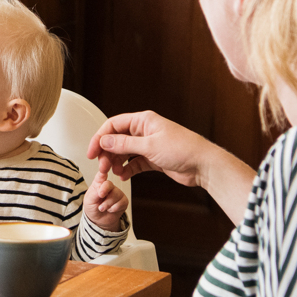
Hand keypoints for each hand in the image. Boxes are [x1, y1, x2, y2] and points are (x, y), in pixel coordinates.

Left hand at [83, 170, 125, 231]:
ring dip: (107, 204)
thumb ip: (94, 193)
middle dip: (104, 191)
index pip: (101, 175)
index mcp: (99, 183)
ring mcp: (117, 193)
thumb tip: (101, 189)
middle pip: (109, 184)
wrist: (99, 220)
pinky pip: (121, 203)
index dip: (103, 171)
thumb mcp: (89, 200)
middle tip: (100, 196)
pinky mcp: (123, 201)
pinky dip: (114, 208)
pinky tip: (110, 210)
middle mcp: (109, 186)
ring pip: (116, 195)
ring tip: (102, 208)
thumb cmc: (93, 207)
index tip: (103, 170)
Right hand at [89, 110, 217, 187]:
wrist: (203, 165)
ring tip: (112, 172)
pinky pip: (135, 162)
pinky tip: (124, 175)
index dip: (100, 137)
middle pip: (117, 139)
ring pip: (125, 152)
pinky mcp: (154, 158)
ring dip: (116, 162)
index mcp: (144, 121)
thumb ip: (125, 144)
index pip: (114, 125)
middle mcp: (145, 131)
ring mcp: (149, 145)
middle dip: (107, 152)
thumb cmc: (184, 149)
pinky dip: (128, 169)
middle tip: (102, 165)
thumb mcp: (150, 146)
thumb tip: (104, 140)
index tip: (92, 151)